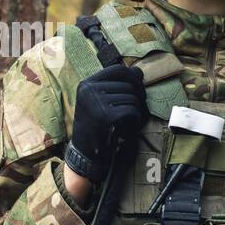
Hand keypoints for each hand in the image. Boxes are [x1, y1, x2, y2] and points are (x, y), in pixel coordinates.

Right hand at [64, 64, 146, 182]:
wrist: (85, 154)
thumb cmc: (97, 127)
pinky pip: (133, 111)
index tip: (137, 91)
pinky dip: (135, 121)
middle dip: (138, 97)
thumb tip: (138, 71)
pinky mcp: (106, 116)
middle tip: (133, 111)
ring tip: (124, 122)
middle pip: (129, 85)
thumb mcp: (102, 102)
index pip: (119, 70)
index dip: (133, 78)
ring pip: (133, 98)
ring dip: (135, 111)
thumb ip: (119, 86)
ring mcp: (96, 102)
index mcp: (87, 84)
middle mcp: (89, 90)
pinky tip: (125, 129)